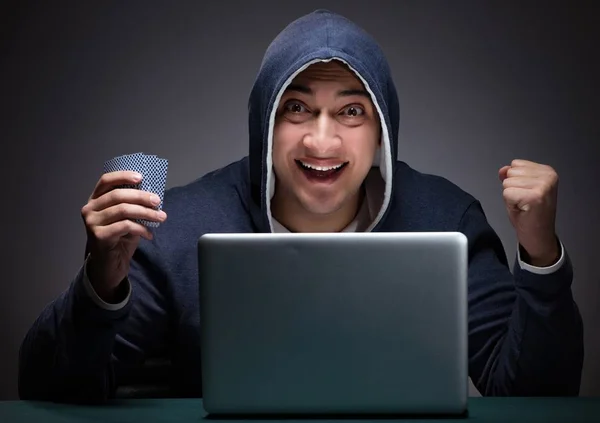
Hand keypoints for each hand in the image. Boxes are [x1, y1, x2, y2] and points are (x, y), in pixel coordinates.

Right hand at [81, 171, 166, 301]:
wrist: (109, 265)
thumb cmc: (119, 238)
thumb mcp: (126, 218)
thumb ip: (133, 205)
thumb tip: (153, 195)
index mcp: (95, 200)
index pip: (105, 181)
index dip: (123, 176)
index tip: (141, 177)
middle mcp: (90, 209)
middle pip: (118, 195)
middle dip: (141, 197)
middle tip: (158, 202)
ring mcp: (92, 222)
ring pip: (123, 210)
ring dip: (146, 213)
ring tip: (161, 217)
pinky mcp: (98, 236)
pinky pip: (125, 226)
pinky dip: (141, 229)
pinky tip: (149, 235)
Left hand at [499, 159, 559, 266]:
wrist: (539, 236)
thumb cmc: (530, 214)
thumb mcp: (519, 189)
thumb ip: (512, 177)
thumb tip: (503, 170)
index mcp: (547, 171)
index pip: (515, 164)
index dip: (515, 181)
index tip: (526, 194)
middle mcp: (548, 175)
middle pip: (511, 173)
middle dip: (512, 188)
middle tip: (523, 201)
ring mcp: (543, 185)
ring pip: (508, 183)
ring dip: (511, 196)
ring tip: (523, 205)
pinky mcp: (535, 196)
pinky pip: (507, 193)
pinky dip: (510, 203)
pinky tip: (522, 210)